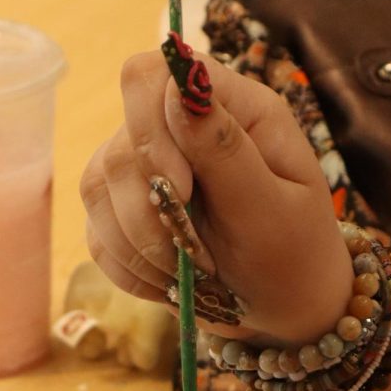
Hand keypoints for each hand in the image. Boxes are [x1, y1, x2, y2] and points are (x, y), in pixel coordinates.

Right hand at [80, 51, 353, 344]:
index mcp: (232, 108)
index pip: (151, 76)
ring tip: (191, 273)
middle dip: (150, 211)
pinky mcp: (125, 215)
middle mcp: (182, 129)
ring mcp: (147, 170)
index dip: (149, 132)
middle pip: (120, 144)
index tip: (181, 192)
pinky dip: (132, 269)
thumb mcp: (271, 210)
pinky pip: (98, 236)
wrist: (284, 314)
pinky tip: (173, 282)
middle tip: (195, 252)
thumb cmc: (294, 259)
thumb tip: (178, 86)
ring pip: (97, 190)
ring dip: (141, 247)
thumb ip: (225, 149)